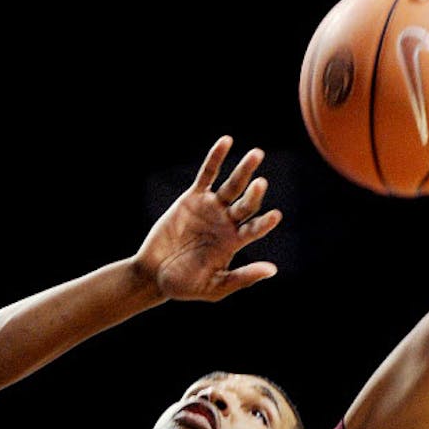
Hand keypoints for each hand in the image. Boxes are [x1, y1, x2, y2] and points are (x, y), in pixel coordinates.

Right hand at [132, 135, 282, 302]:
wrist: (153, 274)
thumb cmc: (184, 286)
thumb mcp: (214, 288)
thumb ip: (241, 278)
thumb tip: (272, 270)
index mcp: (234, 242)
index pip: (254, 228)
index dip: (264, 223)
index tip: (275, 216)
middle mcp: (227, 222)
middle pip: (246, 203)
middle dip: (254, 194)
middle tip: (261, 184)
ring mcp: (210, 208)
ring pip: (232, 185)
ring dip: (244, 170)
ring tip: (257, 154)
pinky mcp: (192, 198)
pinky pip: (206, 174)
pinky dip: (215, 158)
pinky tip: (226, 141)